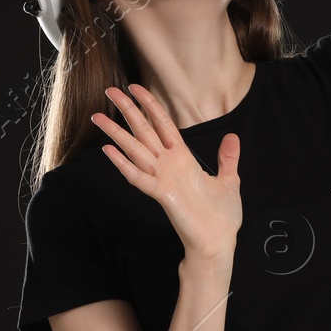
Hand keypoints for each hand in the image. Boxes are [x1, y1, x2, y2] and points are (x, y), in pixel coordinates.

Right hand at [90, 84, 241, 264]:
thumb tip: (232, 137)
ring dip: (116, 133)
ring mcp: (163, 179)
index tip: (136, 87)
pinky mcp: (161, 195)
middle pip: (144, 131)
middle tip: (110, 90)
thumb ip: (228, 158)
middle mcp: (169, 166)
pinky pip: (138, 177)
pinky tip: (108, 151)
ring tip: (98, 116)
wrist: (218, 243)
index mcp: (184, 159)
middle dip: (128, 110)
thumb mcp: (229, 180)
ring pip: (135, 150)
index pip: (163, 125)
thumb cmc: (221, 217)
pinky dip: (123, 164)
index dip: (150, 105)